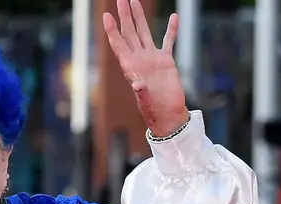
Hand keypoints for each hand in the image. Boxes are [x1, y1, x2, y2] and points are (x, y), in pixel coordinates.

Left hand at [103, 0, 188, 137]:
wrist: (167, 114)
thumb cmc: (154, 110)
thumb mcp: (146, 100)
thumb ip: (141, 91)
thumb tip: (137, 84)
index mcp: (130, 66)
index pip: (119, 43)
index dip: (112, 30)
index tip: (107, 15)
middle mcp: (138, 59)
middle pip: (129, 32)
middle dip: (124, 16)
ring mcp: (151, 58)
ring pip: (144, 32)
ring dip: (139, 17)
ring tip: (134, 1)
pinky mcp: (165, 61)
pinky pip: (168, 41)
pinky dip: (171, 29)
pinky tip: (173, 17)